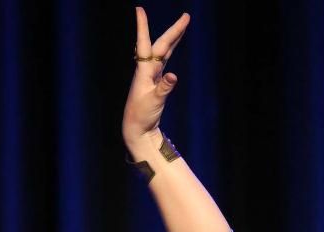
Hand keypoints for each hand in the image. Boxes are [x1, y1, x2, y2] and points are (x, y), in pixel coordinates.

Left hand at [122, 7, 189, 147]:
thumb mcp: (154, 102)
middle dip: (174, 31)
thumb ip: (164, 88)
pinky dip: (171, 50)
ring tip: (183, 24)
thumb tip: (174, 75)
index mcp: (144, 72)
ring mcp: (151, 75)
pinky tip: (173, 44)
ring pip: (164, 51)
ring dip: (173, 37)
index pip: (145, 45)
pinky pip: (164, 60)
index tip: (139, 9)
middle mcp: (147, 70)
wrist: (137, 129)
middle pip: (161, 45)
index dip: (142, 27)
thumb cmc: (142, 116)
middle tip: (186, 16)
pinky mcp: (156, 81)